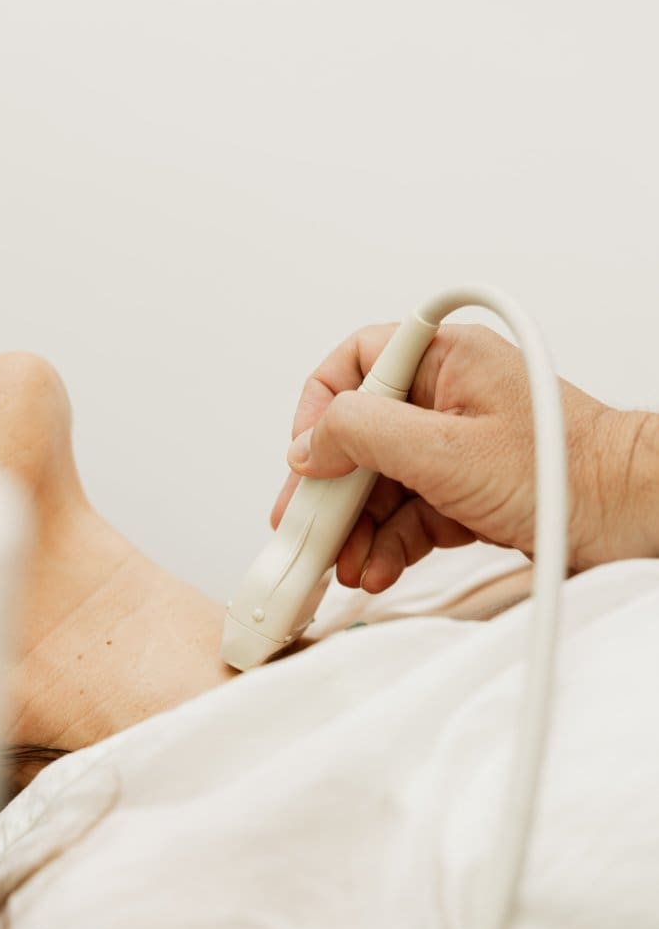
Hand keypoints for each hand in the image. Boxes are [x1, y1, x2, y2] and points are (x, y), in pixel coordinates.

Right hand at [271, 323, 648, 591]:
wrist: (624, 519)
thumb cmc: (564, 474)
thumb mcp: (445, 451)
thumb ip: (365, 436)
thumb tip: (309, 443)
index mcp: (444, 361)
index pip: (355, 364)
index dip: (319, 413)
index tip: (304, 462)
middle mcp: (445, 399)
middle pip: (359, 437)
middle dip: (332, 492)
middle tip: (309, 530)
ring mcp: (454, 448)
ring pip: (380, 484)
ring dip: (357, 528)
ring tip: (346, 563)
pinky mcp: (464, 492)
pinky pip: (407, 514)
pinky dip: (387, 544)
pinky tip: (376, 567)